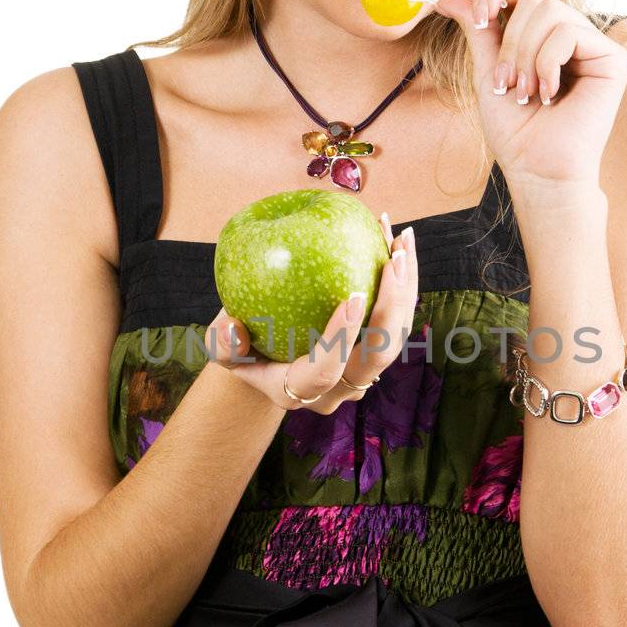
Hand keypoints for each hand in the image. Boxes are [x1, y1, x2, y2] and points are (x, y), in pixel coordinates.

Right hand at [206, 213, 419, 413]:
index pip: (326, 370)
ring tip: (401, 240)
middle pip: (378, 358)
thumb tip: (235, 328)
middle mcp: (339, 388)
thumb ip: (223, 343)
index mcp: (300, 390)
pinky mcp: (376, 350)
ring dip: (405, 287)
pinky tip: (396, 237)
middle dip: (393, 309)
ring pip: (396, 335)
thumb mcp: (221, 345)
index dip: (342, 338)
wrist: (269, 357)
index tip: (353, 295)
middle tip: (393, 260)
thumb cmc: (242, 345)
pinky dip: (401, 279)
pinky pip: (396, 316)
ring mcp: (362, 372)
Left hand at [433, 0, 626, 186]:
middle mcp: (571, 36)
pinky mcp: (613, 58)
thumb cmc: (516, 131)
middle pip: (534, 0)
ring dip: (526, 56)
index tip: (476, 18)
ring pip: (550, 11)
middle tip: (506, 85)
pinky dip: (548, 64)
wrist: (537, 169)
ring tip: (526, 94)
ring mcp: (594, 46)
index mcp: (543, 37)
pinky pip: (569, 33)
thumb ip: (477, 31)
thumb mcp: (488, 72)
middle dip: (509, 43)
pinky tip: (551, 95)